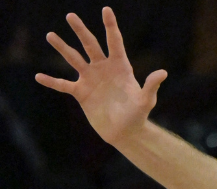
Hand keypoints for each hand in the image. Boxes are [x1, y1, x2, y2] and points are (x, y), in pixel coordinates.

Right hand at [34, 8, 166, 145]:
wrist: (125, 132)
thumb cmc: (138, 115)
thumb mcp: (145, 100)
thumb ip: (151, 86)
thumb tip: (163, 72)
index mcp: (120, 67)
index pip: (115, 42)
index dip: (110, 26)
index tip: (106, 9)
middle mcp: (104, 69)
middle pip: (90, 45)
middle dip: (81, 31)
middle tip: (70, 15)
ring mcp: (90, 79)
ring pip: (74, 59)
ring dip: (62, 47)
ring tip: (50, 35)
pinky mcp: (81, 93)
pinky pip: (63, 85)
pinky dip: (51, 82)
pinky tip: (38, 76)